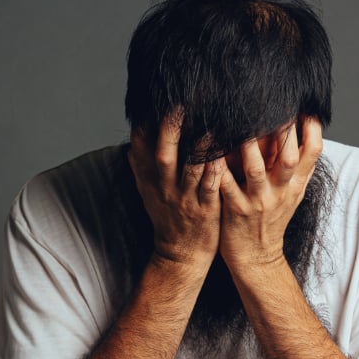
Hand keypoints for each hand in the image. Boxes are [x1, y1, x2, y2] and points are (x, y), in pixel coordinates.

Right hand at [127, 111, 222, 270]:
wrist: (180, 254)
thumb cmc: (167, 217)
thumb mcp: (148, 193)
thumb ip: (140, 166)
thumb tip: (132, 139)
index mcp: (151, 180)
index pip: (141, 149)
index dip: (144, 127)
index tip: (149, 103)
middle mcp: (166, 187)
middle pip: (164, 156)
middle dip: (171, 131)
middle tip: (178, 106)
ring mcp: (186, 198)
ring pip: (191, 168)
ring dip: (201, 146)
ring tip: (210, 123)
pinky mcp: (207, 208)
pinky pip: (212, 185)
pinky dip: (217, 168)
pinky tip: (225, 153)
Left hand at [218, 117, 322, 269]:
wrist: (257, 259)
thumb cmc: (271, 220)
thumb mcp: (292, 195)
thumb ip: (298, 168)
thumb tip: (306, 132)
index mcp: (296, 184)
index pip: (314, 152)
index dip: (312, 128)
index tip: (304, 106)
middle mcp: (281, 191)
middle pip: (288, 157)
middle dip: (282, 131)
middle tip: (272, 106)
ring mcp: (258, 201)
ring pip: (255, 170)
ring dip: (247, 147)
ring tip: (237, 124)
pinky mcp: (236, 211)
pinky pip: (226, 186)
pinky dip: (218, 170)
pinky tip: (209, 152)